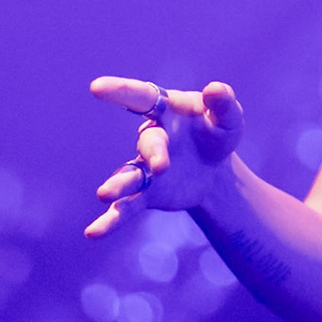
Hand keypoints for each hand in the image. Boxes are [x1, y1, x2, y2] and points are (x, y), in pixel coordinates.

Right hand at [83, 77, 243, 237]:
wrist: (214, 170)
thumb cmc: (217, 133)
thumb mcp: (228, 118)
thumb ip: (223, 104)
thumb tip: (215, 89)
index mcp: (166, 111)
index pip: (142, 97)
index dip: (120, 91)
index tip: (96, 88)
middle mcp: (151, 138)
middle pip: (149, 143)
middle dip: (154, 153)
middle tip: (161, 166)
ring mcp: (145, 168)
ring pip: (128, 175)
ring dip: (118, 185)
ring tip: (104, 195)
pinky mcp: (147, 194)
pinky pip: (127, 208)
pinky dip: (112, 220)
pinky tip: (93, 232)